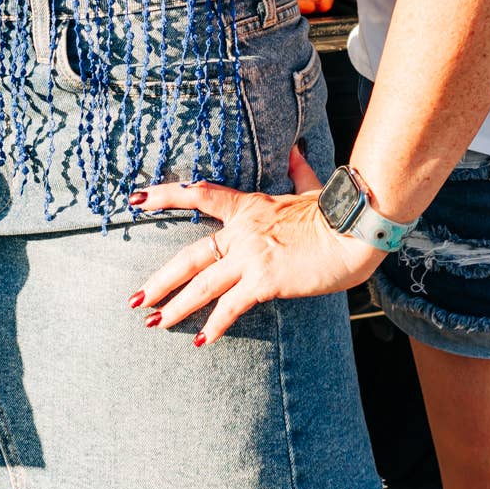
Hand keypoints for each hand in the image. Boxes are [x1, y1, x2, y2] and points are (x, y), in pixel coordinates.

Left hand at [129, 147, 383, 345]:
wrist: (354, 230)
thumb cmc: (336, 211)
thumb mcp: (311, 186)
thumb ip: (298, 170)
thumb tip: (296, 149)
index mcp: (249, 207)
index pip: (200, 195)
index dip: (165, 195)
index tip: (136, 198)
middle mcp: (242, 231)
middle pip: (189, 256)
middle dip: (160, 280)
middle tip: (136, 298)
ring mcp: (251, 256)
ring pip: (201, 284)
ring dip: (175, 307)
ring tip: (154, 322)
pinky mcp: (264, 280)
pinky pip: (231, 306)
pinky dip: (215, 324)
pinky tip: (200, 340)